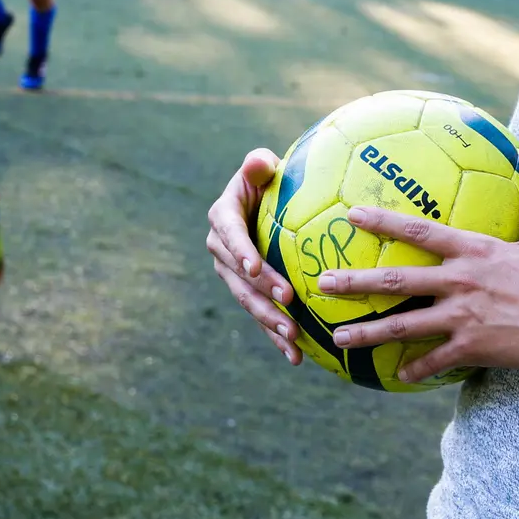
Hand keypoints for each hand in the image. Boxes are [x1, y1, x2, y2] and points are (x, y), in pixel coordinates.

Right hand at [206, 148, 302, 365]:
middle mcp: (222, 249)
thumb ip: (258, 164)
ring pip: (248, 301)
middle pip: (238, 276)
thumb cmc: (268, 179)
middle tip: (287, 305)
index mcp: (223, 217)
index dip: (240, 251)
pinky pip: (260, 314)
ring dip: (269, 321)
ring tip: (293, 338)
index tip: (253, 267)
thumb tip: (259, 162)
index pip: (229, 235)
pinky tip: (297, 356)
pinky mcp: (248, 291)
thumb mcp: (262, 167)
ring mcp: (233, 274)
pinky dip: (276, 336)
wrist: (265, 201)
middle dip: (261, 293)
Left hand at [319, 179, 518, 383]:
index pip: (418, 230)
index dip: (383, 220)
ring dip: (368, 334)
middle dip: (356, 282)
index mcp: (472, 251)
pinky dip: (416, 369)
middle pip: (396, 280)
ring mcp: (461, 316)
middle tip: (324, 283)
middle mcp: (458, 281)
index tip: (352, 214)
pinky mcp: (471, 347)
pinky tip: (400, 377)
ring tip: (338, 338)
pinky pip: (434, 361)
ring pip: (403, 326)